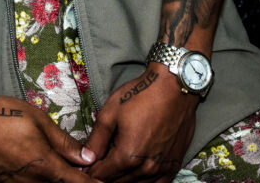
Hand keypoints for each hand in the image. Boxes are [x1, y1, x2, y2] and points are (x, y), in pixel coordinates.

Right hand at [0, 76, 101, 181]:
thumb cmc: (1, 113)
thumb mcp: (37, 119)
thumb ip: (62, 141)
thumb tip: (85, 157)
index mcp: (44, 166)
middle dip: (68, 179)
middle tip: (74, 169)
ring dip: (47, 180)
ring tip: (42, 161)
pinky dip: (27, 181)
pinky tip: (20, 163)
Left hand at [84, 65, 197, 181]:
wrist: (174, 86)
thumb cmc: (141, 95)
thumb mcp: (111, 112)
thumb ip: (97, 139)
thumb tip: (85, 159)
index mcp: (127, 155)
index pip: (103, 174)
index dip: (91, 171)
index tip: (84, 168)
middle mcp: (146, 168)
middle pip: (119, 182)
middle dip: (106, 176)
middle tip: (99, 167)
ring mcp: (162, 168)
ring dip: (124, 180)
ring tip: (115, 170)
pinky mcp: (174, 165)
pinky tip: (137, 176)